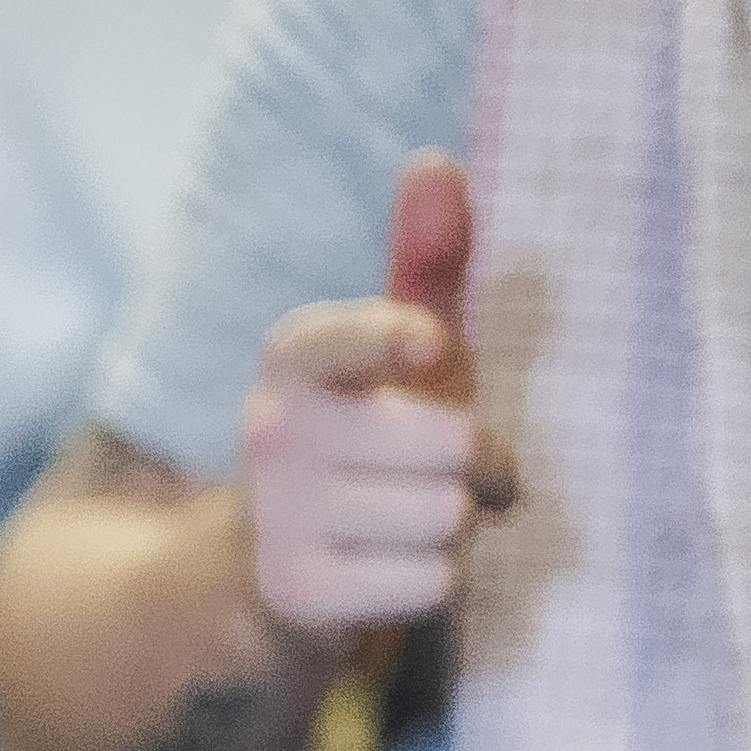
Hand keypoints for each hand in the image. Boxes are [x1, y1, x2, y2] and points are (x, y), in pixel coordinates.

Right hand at [239, 154, 522, 635]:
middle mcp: (272, 432)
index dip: (398, 341)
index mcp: (293, 360)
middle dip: (478, 469)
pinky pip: (431, 581)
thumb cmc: (368, 446)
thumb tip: (434, 160)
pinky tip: (389, 574)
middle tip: (446, 476)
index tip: (429, 351)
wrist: (272, 578)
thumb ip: (425, 262)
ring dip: (456, 529)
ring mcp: (278, 516)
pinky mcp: (295, 590)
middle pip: (453, 445)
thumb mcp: (398, 356)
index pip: (343, 336)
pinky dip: (431, 583)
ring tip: (410, 525)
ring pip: (448, 515)